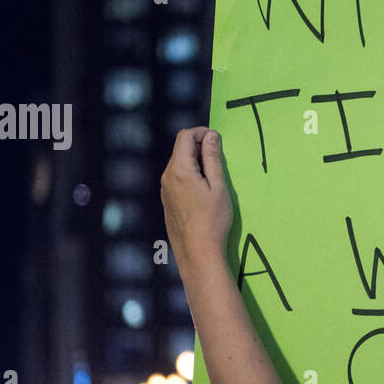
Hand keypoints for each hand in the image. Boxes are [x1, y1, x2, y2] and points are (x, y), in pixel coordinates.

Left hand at [161, 127, 232, 270]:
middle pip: (180, 149)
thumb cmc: (212, 219)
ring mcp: (165, 189)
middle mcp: (167, 176)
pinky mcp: (167, 200)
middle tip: (219, 161)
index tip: (217, 141)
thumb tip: (211, 135)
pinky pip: (177, 178)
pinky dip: (190, 175)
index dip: (201, 133)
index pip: (185, 136)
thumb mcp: (218, 186)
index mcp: (179, 169)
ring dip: (195, 162)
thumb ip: (213, 158)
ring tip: (213, 179)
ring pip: (179, 164)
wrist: (198, 251)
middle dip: (199, 147)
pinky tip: (203, 192)